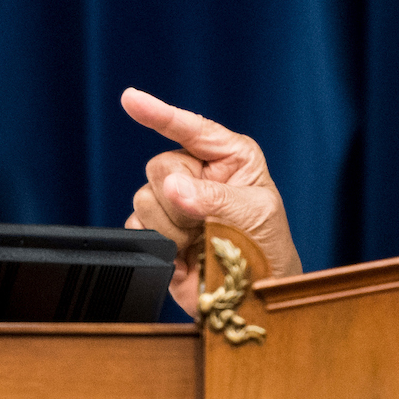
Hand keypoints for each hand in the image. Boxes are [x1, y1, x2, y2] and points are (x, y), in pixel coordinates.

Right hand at [120, 87, 302, 316]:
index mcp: (229, 157)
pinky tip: (184, 254)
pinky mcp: (157, 231)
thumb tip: (172, 188)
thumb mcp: (255, 216)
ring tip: (201, 242)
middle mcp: (197, 173)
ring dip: (173, 227)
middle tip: (208, 224)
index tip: (130, 99)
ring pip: (144, 197)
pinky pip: (136, 226)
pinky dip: (158, 243)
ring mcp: (174, 202)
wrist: (254, 300)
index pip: (191, 128)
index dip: (160, 113)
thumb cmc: (268, 250)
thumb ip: (216, 199)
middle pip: (160, 166)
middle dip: (181, 199)